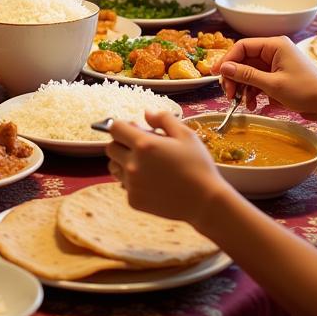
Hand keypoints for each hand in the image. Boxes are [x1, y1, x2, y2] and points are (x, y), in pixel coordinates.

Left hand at [105, 111, 225, 226]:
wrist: (205, 202)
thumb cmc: (198, 165)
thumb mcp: (186, 135)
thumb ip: (163, 119)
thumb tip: (146, 113)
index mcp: (144, 145)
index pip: (115, 128)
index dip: (123, 126)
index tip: (135, 130)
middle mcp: (132, 164)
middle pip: (110, 148)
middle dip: (122, 144)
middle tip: (142, 148)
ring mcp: (131, 184)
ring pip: (113, 167)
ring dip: (123, 162)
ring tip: (145, 165)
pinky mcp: (134, 200)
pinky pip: (124, 185)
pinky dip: (133, 181)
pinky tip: (152, 182)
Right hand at [215, 37, 316, 118]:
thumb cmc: (305, 91)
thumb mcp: (272, 84)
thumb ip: (246, 75)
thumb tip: (223, 67)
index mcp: (274, 45)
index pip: (242, 46)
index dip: (227, 60)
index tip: (216, 75)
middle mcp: (274, 51)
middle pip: (244, 60)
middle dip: (234, 77)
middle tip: (228, 94)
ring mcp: (276, 64)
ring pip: (249, 72)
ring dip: (243, 88)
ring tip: (240, 103)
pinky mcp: (278, 76)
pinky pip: (258, 81)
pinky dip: (253, 92)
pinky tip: (253, 105)